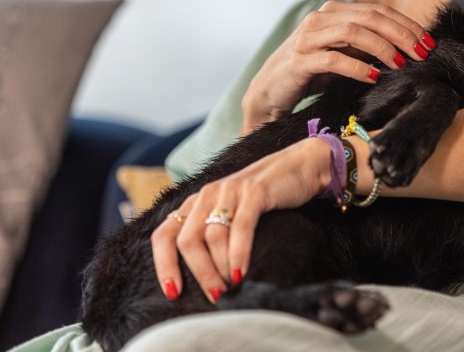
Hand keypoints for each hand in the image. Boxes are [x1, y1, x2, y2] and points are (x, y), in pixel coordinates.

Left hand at [150, 137, 333, 302]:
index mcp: (196, 202)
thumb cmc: (265, 199)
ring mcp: (231, 191)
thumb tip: (205, 279)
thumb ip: (212, 235)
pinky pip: (241, 227)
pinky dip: (238, 254)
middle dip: (200, 273)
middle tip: (215, 295)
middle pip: (188, 240)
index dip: (164, 265)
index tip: (174, 292)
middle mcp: (208, 195)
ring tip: (232, 288)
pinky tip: (241, 273)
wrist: (300, 166)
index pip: (164, 234)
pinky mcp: (255, 192)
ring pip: (213, 236)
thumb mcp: (231, 214)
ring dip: (221, 268)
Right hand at [240, 1, 435, 134]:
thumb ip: (365, 46)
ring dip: (383, 47)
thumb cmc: (309, 75)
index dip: (406, 25)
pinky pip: (334, 58)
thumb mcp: (342, 54)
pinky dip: (358, 67)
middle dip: (401, 34)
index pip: (377, 11)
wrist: (268, 94)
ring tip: (402, 64)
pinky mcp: (299, 60)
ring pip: (353, 32)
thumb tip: (406, 47)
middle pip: (369, 17)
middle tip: (422, 53)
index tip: (428, 43)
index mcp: (332, 12)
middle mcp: (319, 18)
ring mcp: (307, 38)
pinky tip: (375, 77)